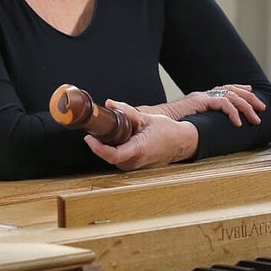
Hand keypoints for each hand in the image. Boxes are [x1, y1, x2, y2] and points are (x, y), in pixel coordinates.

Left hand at [85, 99, 199, 169]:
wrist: (181, 143)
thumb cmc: (167, 131)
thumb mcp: (146, 118)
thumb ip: (126, 111)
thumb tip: (109, 103)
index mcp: (139, 150)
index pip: (112, 155)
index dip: (97, 148)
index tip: (89, 137)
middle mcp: (135, 162)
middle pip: (109, 156)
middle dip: (99, 143)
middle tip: (94, 129)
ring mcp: (134, 166)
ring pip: (112, 158)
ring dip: (106, 146)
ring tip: (106, 132)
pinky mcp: (134, 165)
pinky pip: (118, 159)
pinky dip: (113, 148)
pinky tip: (116, 138)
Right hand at [140, 84, 264, 126]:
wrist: (153, 121)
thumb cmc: (169, 126)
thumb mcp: (190, 123)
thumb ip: (201, 124)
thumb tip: (211, 133)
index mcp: (202, 97)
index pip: (225, 89)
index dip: (240, 89)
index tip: (251, 92)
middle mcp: (204, 94)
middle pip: (233, 90)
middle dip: (250, 98)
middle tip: (261, 109)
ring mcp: (202, 96)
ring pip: (232, 96)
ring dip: (246, 107)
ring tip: (255, 119)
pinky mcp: (200, 101)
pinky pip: (223, 103)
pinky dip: (233, 113)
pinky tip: (238, 123)